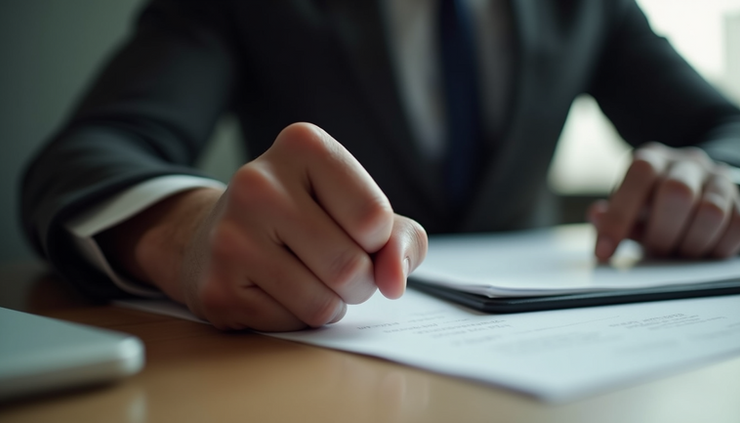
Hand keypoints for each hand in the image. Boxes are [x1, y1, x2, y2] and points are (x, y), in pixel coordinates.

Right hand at [101, 123, 426, 330]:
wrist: (217, 235)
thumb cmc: (306, 219)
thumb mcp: (361, 208)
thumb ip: (401, 238)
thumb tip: (394, 280)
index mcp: (302, 145)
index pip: (374, 218)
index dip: (376, 241)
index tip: (352, 231)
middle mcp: (258, 182)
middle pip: (350, 266)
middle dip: (359, 282)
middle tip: (334, 265)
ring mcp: (231, 235)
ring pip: (322, 303)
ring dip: (331, 304)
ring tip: (307, 279)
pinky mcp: (216, 287)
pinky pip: (289, 325)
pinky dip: (296, 319)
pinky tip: (274, 291)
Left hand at [589, 142, 739, 260]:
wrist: (697, 189)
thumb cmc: (652, 206)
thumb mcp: (628, 209)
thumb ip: (611, 216)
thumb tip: (598, 216)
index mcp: (652, 158)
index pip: (640, 174)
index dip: (620, 215)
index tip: (605, 251)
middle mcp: (687, 162)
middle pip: (678, 192)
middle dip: (662, 233)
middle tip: (656, 251)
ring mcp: (719, 178)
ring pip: (712, 211)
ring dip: (691, 244)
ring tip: (679, 253)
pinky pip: (738, 224)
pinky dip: (719, 246)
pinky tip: (703, 251)